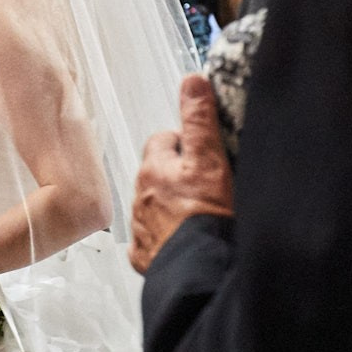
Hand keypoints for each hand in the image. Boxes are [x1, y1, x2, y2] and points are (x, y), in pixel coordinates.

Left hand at [129, 75, 234, 273]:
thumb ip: (200, 119)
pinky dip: (164, 239)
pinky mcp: (145, 257)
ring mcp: (141, 228)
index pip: (164, 140)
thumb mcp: (210, 159)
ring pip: (153, 206)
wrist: (201, 270)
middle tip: (204, 185)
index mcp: (155, 168)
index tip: (201, 152)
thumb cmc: (208, 219)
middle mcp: (141, 196)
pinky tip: (184, 242)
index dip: (185, 144)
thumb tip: (192, 81)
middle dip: (175, 175)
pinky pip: (151, 242)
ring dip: (170, 206)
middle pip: (156, 173)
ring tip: (198, 215)